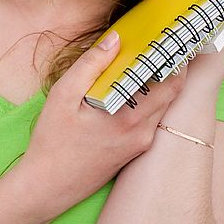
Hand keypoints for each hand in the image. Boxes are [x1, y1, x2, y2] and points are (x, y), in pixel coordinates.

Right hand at [11, 31, 186, 213]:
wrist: (47, 186)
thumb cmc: (52, 142)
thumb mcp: (64, 96)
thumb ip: (91, 65)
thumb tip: (115, 40)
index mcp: (129, 117)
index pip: (170, 82)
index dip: (175, 57)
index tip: (171, 38)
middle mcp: (142, 132)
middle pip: (171, 93)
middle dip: (170, 67)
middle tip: (161, 44)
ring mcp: (140, 144)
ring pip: (161, 107)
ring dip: (159, 84)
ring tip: (145, 62)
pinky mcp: (134, 151)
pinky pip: (149, 120)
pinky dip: (148, 100)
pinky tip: (130, 90)